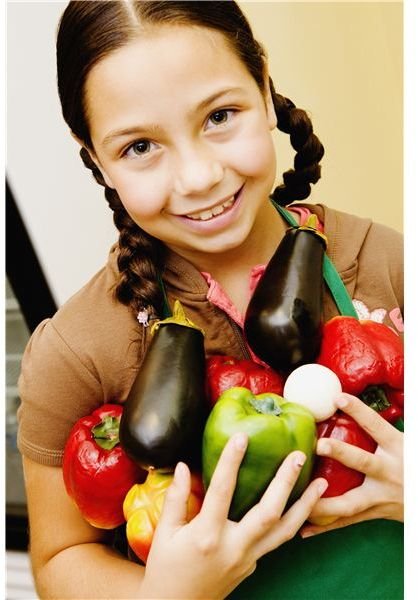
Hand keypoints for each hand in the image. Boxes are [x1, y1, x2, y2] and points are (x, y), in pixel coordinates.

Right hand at [140, 433, 327, 598]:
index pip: (222, 491)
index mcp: (207, 535)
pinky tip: (303, 507)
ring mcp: (248, 559)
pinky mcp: (253, 565)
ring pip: (284, 531)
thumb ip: (176, 499)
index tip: (242, 437)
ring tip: (321, 483)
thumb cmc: (165, 570)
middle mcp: (233, 547)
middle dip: (286, 482)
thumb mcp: (166, 533)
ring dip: (305, 505)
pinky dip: (293, 522)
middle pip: (268, 512)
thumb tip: (183, 466)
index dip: (231, 461)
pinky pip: (277, 541)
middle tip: (298, 455)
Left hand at [301, 393, 402, 537]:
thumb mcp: (401, 442)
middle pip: (364, 462)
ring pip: (350, 503)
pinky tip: (303, 527)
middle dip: (342, 453)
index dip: (358, 411)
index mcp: (396, 448)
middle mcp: (388, 472)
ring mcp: (381, 497)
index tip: (338, 398)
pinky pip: (347, 522)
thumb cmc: (411, 462)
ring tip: (300, 497)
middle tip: (319, 444)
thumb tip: (343, 400)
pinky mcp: (374, 514)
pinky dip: (325, 526)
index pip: (376, 425)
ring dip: (323, 502)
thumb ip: (377, 429)